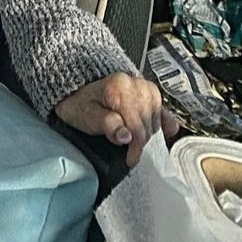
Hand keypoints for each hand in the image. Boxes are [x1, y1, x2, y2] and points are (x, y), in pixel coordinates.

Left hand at [54, 72, 178, 167]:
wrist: (75, 90)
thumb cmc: (80, 103)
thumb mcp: (86, 116)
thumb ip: (106, 125)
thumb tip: (126, 137)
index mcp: (119, 86)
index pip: (137, 124)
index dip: (135, 146)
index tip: (130, 159)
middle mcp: (134, 82)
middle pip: (148, 124)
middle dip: (139, 140)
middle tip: (129, 151)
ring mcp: (143, 85)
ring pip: (156, 119)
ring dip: (147, 133)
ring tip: (134, 140)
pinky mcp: (148, 91)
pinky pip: (162, 108)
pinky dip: (164, 121)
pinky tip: (166, 131)